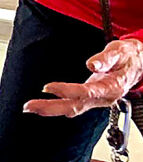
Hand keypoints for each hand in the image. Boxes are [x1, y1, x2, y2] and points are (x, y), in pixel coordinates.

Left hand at [25, 37, 142, 116]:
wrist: (137, 65)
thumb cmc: (128, 57)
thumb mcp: (120, 51)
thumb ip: (106, 58)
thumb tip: (91, 64)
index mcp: (112, 86)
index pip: (87, 92)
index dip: (67, 90)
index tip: (48, 87)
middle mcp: (103, 98)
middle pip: (75, 106)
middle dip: (51, 108)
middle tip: (29, 106)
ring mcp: (97, 101)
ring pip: (72, 109)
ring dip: (50, 110)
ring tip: (30, 108)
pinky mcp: (91, 100)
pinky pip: (73, 107)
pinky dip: (57, 108)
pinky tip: (43, 107)